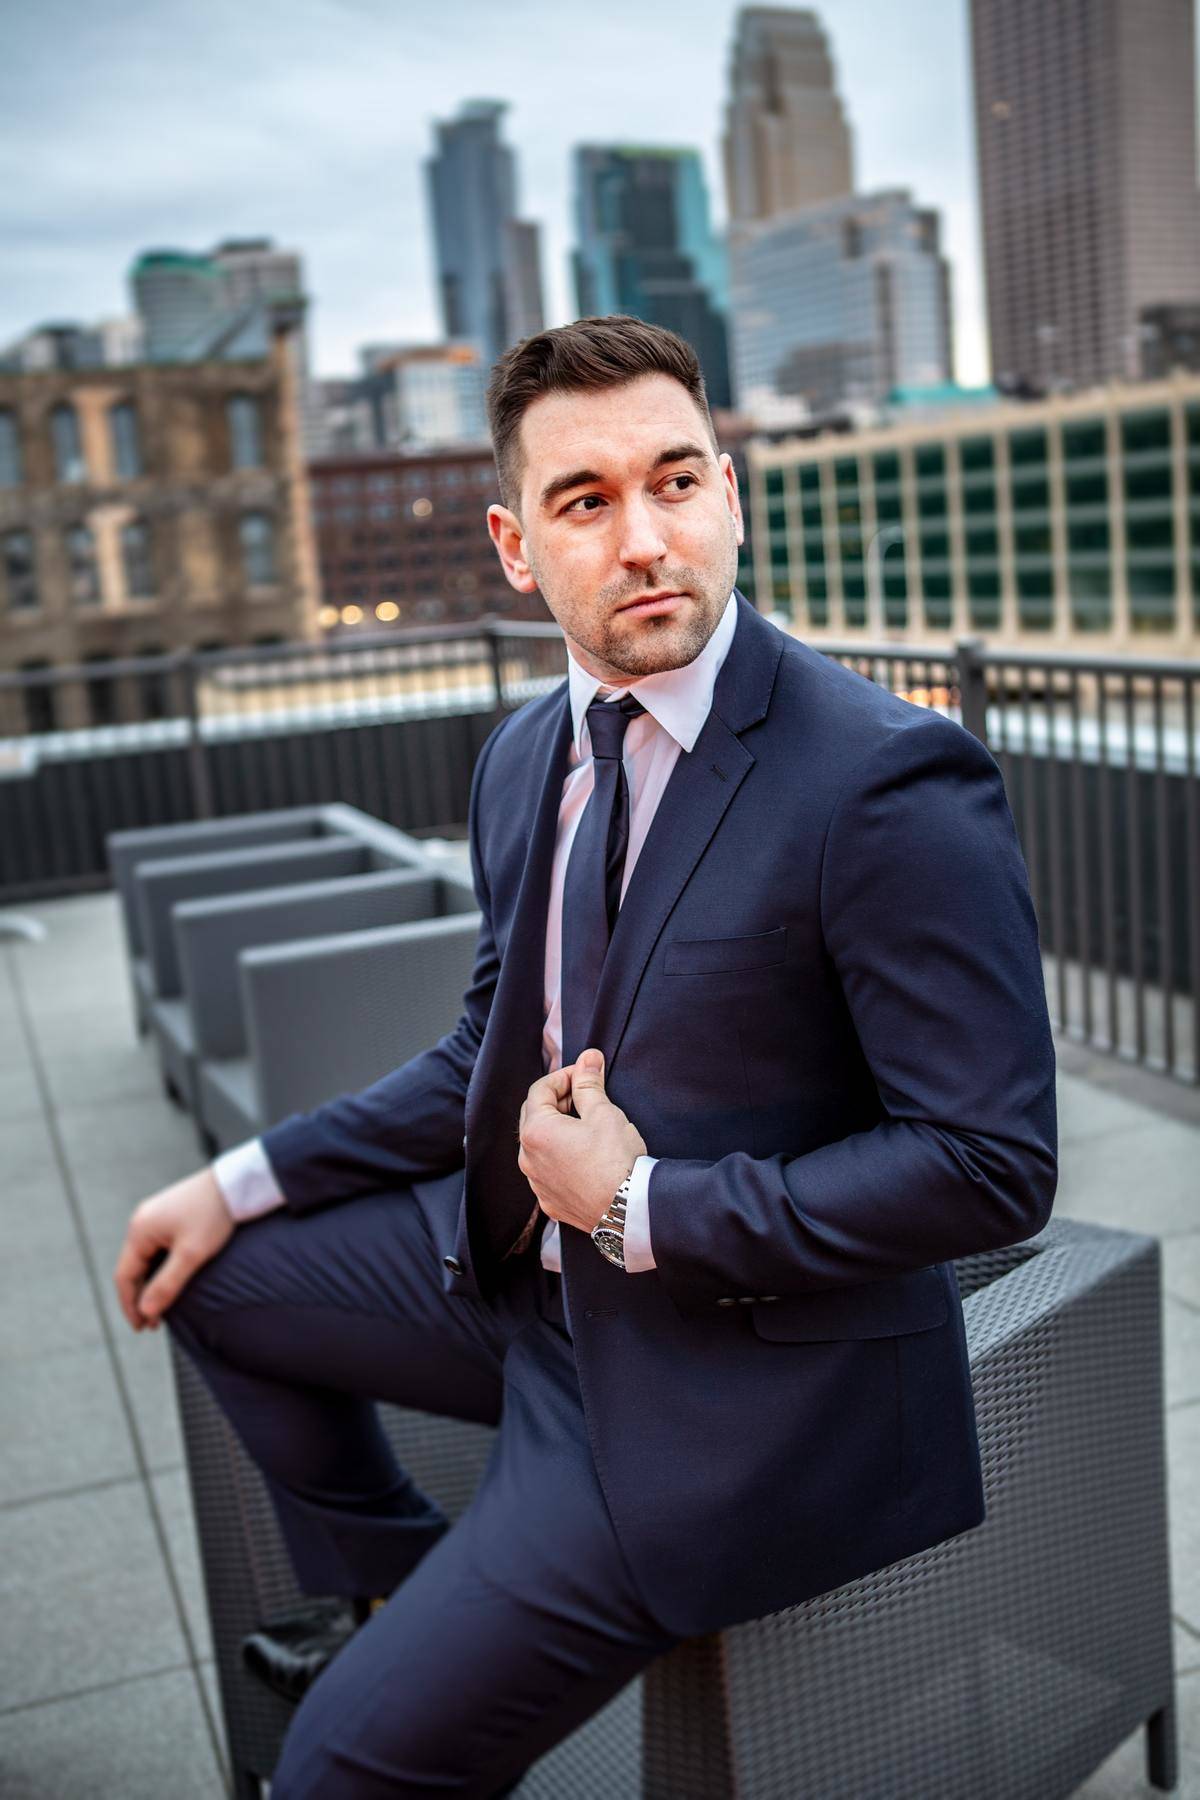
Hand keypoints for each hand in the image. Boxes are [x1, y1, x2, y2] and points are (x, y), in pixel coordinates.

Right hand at [113, 1167, 233, 1331]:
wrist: (236, 1184)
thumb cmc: (214, 1215)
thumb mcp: (192, 1254)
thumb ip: (167, 1284)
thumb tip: (146, 1311)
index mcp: (139, 1230)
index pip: (124, 1276)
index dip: (131, 1305)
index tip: (142, 1328)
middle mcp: (141, 1223)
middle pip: (132, 1269)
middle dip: (141, 1298)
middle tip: (154, 1325)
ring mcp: (154, 1218)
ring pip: (146, 1260)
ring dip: (151, 1285)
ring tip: (163, 1309)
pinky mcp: (169, 1217)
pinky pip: (157, 1250)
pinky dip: (161, 1270)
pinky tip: (171, 1283)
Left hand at [517, 1049, 646, 1234]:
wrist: (627, 1211)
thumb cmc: (616, 1161)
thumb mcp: (604, 1113)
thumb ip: (589, 1083)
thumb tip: (588, 1059)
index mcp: (536, 1131)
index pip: (539, 1090)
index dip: (563, 1076)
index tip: (584, 1074)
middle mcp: (528, 1159)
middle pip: (534, 1116)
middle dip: (557, 1100)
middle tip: (584, 1095)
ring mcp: (537, 1183)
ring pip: (539, 1145)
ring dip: (557, 1129)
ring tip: (585, 1125)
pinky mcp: (549, 1201)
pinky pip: (547, 1170)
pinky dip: (560, 1156)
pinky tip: (583, 1155)